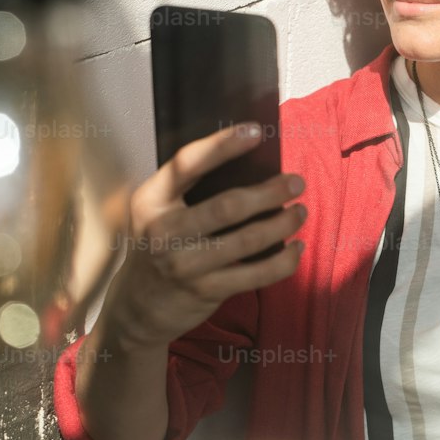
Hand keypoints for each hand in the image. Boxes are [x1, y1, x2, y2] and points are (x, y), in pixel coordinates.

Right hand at [106, 123, 306, 349]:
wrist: (138, 307)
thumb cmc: (157, 247)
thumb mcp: (156, 211)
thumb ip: (188, 189)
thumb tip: (250, 163)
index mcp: (151, 200)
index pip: (187, 164)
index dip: (222, 146)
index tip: (256, 131)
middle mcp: (164, 231)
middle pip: (228, 206)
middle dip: (270, 192)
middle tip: (297, 183)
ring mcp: (185, 265)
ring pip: (248, 240)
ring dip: (283, 224)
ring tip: (300, 212)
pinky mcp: (206, 291)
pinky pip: (257, 275)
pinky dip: (284, 261)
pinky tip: (296, 249)